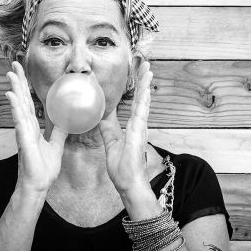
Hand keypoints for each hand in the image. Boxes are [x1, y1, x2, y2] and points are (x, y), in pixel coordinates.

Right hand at [5, 61, 67, 193]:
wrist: (39, 185)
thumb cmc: (43, 168)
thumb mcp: (56, 145)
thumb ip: (60, 132)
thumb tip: (67, 120)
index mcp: (32, 126)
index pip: (28, 101)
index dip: (25, 86)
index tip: (22, 72)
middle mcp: (26, 126)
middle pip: (21, 99)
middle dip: (18, 81)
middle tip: (14, 64)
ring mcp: (23, 132)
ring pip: (18, 106)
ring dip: (15, 89)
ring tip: (10, 74)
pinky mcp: (24, 140)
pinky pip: (20, 121)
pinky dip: (15, 108)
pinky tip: (11, 96)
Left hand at [98, 60, 152, 193]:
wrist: (128, 184)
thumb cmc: (123, 169)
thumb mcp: (111, 144)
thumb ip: (108, 129)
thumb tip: (102, 116)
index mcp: (132, 127)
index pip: (133, 104)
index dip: (135, 90)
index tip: (136, 77)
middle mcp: (138, 125)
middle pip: (141, 99)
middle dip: (143, 82)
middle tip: (146, 66)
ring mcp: (140, 128)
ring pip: (144, 101)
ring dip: (146, 85)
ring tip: (148, 69)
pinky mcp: (139, 132)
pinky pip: (142, 112)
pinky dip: (144, 99)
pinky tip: (146, 87)